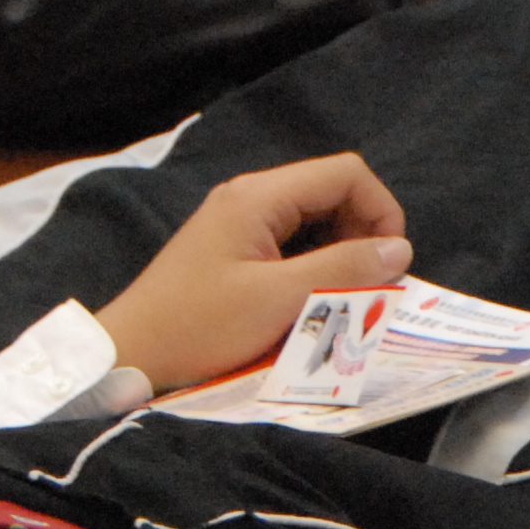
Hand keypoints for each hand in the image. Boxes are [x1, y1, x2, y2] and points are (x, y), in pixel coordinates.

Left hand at [93, 156, 411, 396]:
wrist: (130, 354)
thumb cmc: (199, 326)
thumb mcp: (280, 300)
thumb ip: (344, 269)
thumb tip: (399, 249)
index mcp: (259, 197)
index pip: (345, 174)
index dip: (381, 211)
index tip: (391, 263)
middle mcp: (249, 198)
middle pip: (330, 192)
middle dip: (362, 233)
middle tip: (368, 284)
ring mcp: (238, 222)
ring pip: (313, 220)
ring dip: (339, 253)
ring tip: (343, 296)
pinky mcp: (232, 249)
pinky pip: (290, 243)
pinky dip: (313, 265)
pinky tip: (311, 299)